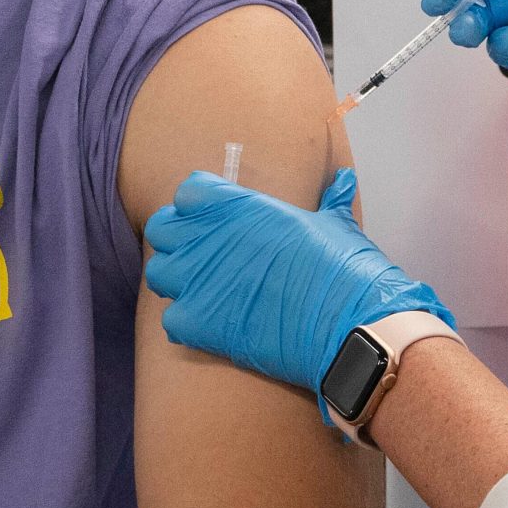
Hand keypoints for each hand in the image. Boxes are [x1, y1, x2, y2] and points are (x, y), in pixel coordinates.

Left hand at [144, 168, 454, 394]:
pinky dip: (188, 325)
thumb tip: (342, 180)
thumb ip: (330, 199)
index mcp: (241, 206)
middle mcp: (211, 237)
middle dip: (178, 243)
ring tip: (207, 293)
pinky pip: (171, 319)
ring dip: (178, 283)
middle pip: (162, 229)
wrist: (349, 325)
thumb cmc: (345, 270)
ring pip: (158, 274)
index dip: (199, 209)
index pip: (188, 192)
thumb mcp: (336, 224)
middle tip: (206, 259)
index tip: (215, 223)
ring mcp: (200, 279)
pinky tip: (215, 327)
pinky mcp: (198, 321)